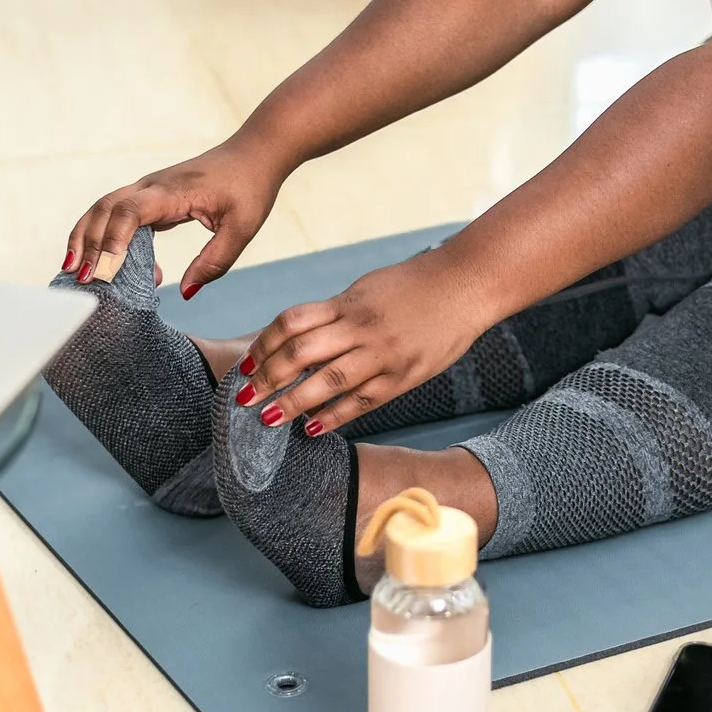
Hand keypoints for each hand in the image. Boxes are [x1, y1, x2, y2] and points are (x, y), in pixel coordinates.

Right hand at [65, 141, 287, 299]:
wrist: (253, 154)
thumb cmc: (250, 188)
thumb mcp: (241, 229)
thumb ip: (214, 262)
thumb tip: (185, 293)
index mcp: (172, 191)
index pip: (130, 212)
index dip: (113, 240)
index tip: (106, 270)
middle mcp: (151, 186)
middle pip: (105, 210)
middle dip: (88, 244)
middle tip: (80, 280)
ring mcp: (147, 189)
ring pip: (103, 209)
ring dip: (85, 237)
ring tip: (73, 272)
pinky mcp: (150, 196)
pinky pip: (116, 214)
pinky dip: (102, 235)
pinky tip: (104, 264)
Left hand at [232, 250, 496, 434]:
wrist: (466, 284)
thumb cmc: (415, 284)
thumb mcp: (368, 290)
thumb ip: (337, 314)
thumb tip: (303, 338)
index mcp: (348, 304)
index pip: (292, 324)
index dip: (264, 345)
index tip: (247, 364)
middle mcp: (361, 328)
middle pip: (301, 353)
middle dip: (268, 377)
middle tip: (245, 397)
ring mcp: (383, 354)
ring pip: (328, 381)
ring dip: (293, 402)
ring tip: (270, 418)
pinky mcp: (403, 376)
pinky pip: (362, 401)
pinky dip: (335, 416)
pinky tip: (313, 427)